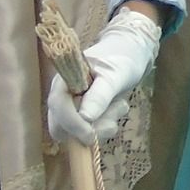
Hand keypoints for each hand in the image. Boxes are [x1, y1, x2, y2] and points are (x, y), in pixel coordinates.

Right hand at [46, 6, 161, 147]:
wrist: (132, 54)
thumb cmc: (122, 58)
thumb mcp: (115, 74)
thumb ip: (100, 94)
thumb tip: (85, 118)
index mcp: (64, 79)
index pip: (57, 105)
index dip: (71, 123)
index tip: (90, 135)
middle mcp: (64, 95)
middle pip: (62, 126)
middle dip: (87, 130)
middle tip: (111, 123)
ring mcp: (73, 107)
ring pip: (77, 133)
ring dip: (102, 126)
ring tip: (119, 106)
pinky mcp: (84, 116)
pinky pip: (90, 132)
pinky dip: (106, 126)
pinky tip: (117, 108)